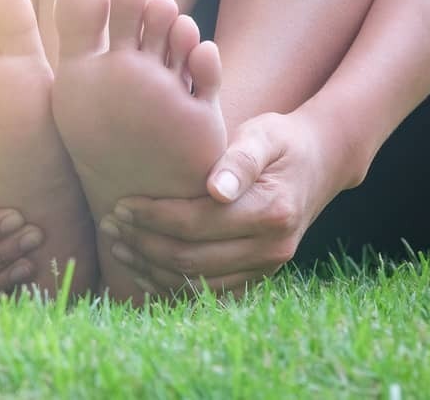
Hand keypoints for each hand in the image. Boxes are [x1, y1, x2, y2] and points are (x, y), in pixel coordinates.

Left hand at [103, 110, 355, 296]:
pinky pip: (209, 293)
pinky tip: (144, 271)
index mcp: (271, 211)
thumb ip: (240, 159)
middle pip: (191, 258)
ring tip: (117, 247)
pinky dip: (173, 286)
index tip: (120, 205)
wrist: (320, 162)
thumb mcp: (264, 135)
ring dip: (151, 268)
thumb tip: (216, 188)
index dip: (153, 218)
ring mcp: (267, 267)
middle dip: (143, 243)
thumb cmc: (281, 141)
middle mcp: (272, 247)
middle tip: (108, 225)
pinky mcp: (258, 275)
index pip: (196, 223)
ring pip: (196, 282)